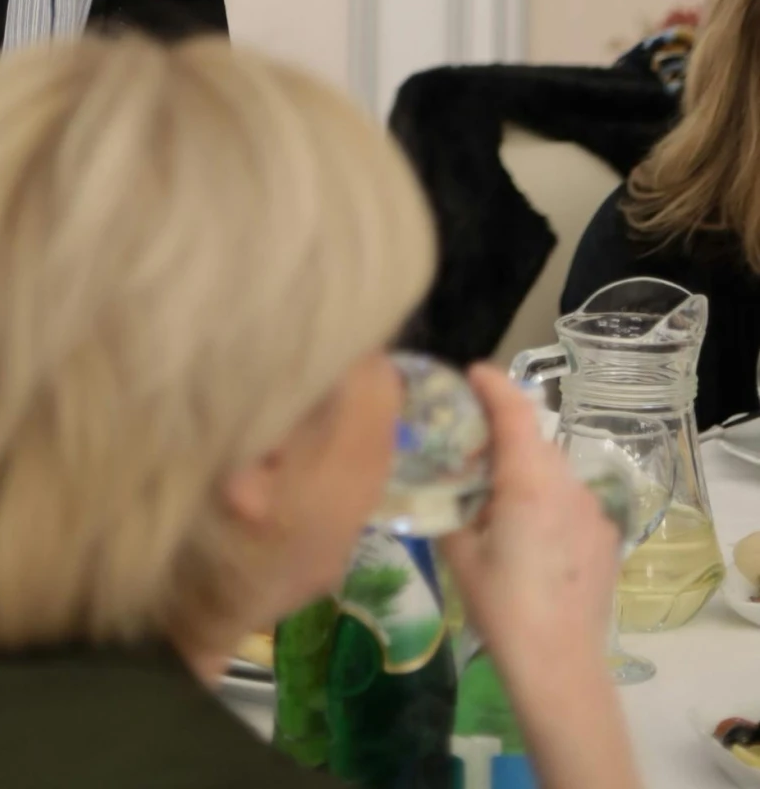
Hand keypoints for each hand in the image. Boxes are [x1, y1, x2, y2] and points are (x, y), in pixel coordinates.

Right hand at [441, 367, 637, 788]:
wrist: (559, 667)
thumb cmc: (502, 609)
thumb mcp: (459, 554)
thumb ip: (448, 505)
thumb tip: (435, 480)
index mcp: (528, 480)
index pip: (513, 409)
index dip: (492, 384)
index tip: (471, 374)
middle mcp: (566, 483)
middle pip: (532, 440)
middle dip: (502, 438)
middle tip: (468, 456)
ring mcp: (592, 510)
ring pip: (552, 472)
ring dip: (525, 474)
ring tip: (497, 508)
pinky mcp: (605, 536)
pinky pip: (570, 503)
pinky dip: (548, 505)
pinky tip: (531, 544)